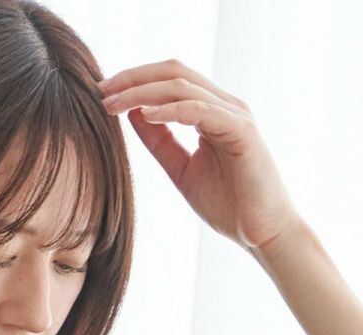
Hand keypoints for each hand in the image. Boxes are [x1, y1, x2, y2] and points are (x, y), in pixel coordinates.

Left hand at [96, 57, 302, 251]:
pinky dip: (170, 110)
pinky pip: (200, 111)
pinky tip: (144, 114)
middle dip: (133, 77)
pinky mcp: (242, 131)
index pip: (169, 80)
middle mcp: (224, 105)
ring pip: (183, 87)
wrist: (261, 234)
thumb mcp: (181, 169)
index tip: (103, 94)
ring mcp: (235, 115)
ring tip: (113, 103)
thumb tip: (133, 112)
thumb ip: (160, 141)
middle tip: (101, 89)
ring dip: (143, 92)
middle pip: (174, 73)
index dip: (134, 81)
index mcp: (211, 111)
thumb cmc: (228, 205)